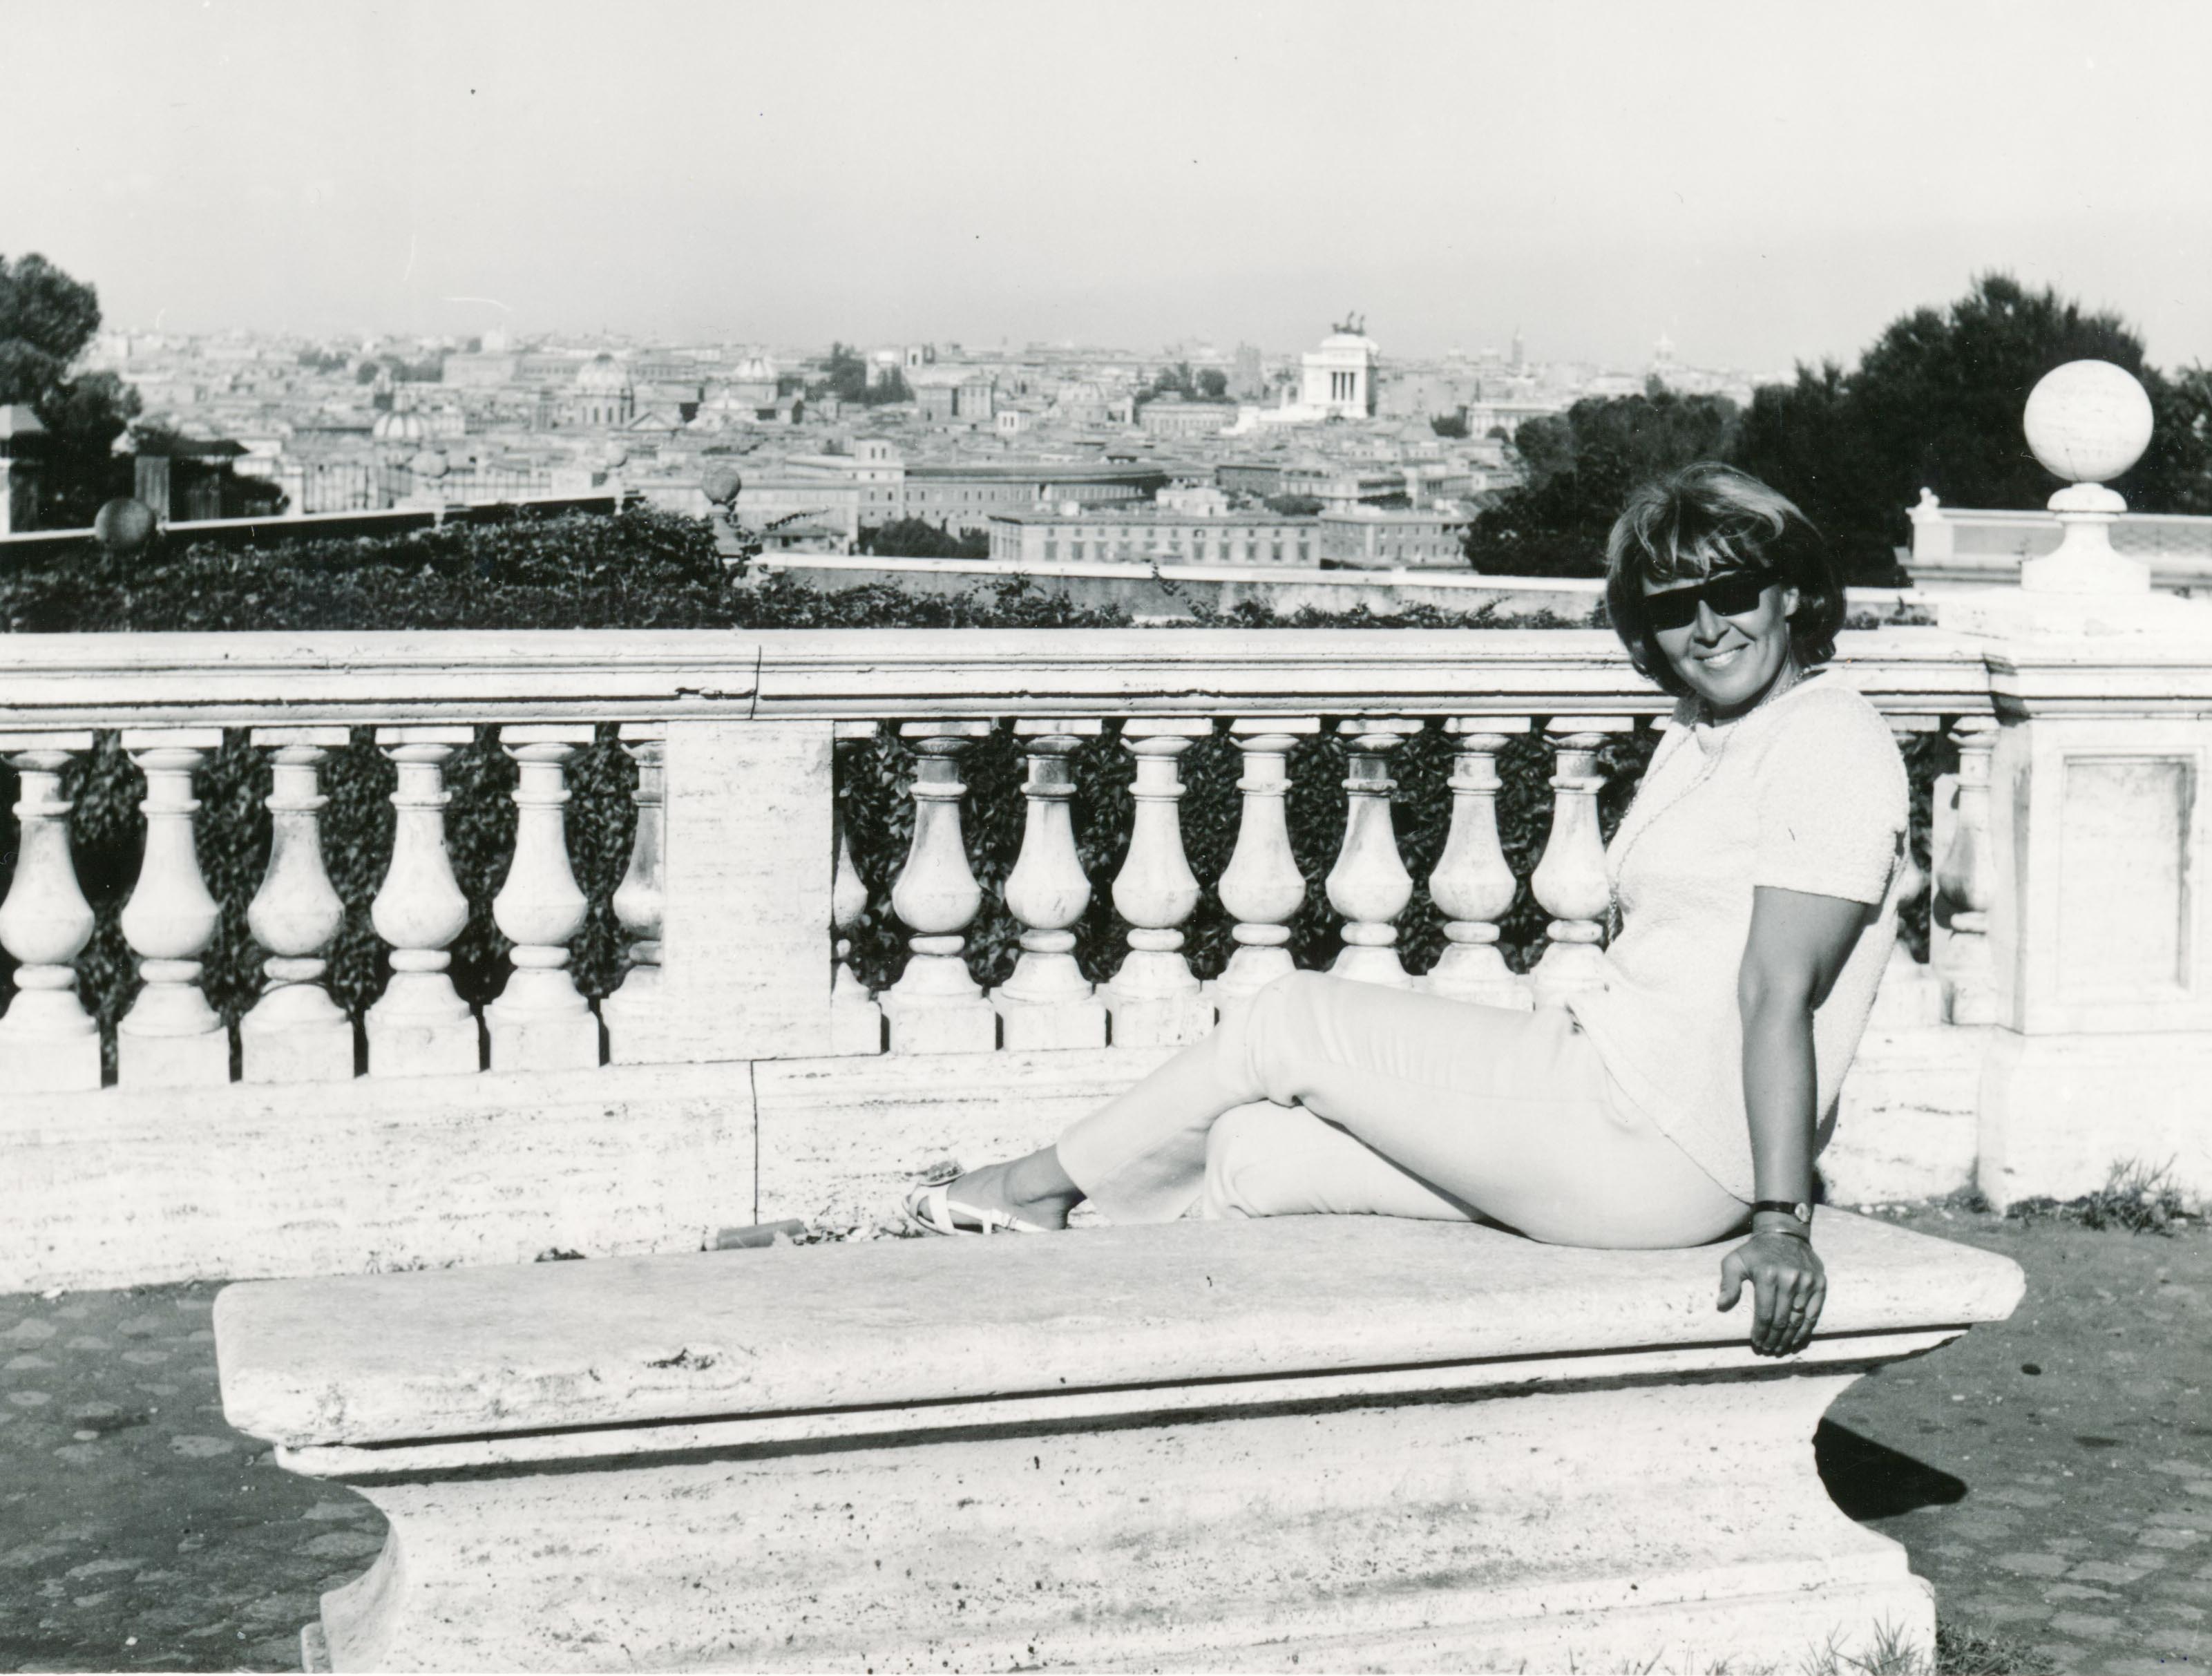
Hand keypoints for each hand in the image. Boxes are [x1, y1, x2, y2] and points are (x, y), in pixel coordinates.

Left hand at [1718, 1231, 1824, 1356]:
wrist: (1784, 1234)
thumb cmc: (1756, 1252)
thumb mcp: (1735, 1261)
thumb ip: (1728, 1283)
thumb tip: (1721, 1305)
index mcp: (1767, 1274)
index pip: (1764, 1313)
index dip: (1761, 1332)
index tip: (1756, 1343)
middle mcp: (1789, 1278)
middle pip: (1782, 1319)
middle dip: (1774, 1338)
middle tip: (1768, 1349)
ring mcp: (1807, 1281)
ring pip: (1798, 1319)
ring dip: (1789, 1338)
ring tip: (1780, 1349)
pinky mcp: (1820, 1283)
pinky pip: (1814, 1312)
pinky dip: (1805, 1329)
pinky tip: (1796, 1340)